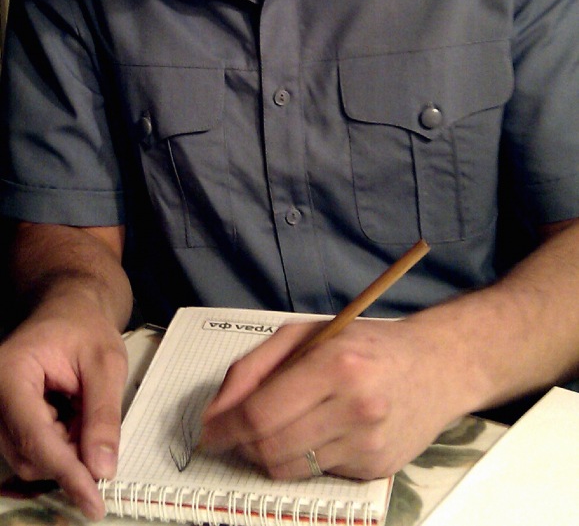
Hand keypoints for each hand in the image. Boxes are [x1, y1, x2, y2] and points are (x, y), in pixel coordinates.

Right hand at [0, 302, 127, 518]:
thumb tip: (102, 469)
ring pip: (32, 458)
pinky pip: (33, 449)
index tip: (94, 500)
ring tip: (84, 407)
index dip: (66, 472)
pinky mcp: (7, 421)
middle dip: (72, 454)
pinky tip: (73, 414)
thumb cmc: (84, 326)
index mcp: (10, 374)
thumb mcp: (106, 363)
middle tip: (100, 424)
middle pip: (30, 454)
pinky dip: (62, 442)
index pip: (35, 437)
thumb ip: (103, 415)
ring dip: (68, 448)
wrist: (68, 309)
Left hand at [199, 316, 459, 480]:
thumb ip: (255, 367)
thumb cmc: (366, 343)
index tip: (207, 432)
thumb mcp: (307, 334)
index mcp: (336, 364)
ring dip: (266, 455)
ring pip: (289, 469)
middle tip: (229, 435)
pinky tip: (316, 432)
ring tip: (269, 430)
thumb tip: (217, 410)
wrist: (437, 366)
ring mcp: (369, 444)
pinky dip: (303, 458)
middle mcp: (356, 407)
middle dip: (239, 446)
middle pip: (270, 448)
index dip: (224, 428)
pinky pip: (317, 474)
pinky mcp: (376, 470)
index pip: (261, 413)